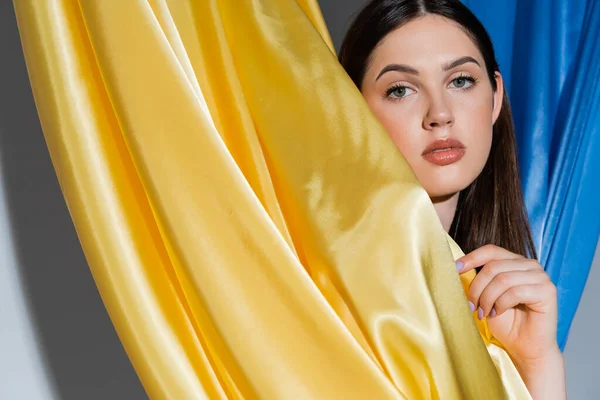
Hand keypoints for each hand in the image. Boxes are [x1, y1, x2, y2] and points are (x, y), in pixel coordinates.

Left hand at [456, 244, 559, 364]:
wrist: (524, 347)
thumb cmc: (505, 322)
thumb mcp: (486, 295)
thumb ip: (479, 279)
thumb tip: (457, 266)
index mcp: (515, 261)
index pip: (491, 251)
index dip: (471, 258)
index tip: (455, 269)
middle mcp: (530, 265)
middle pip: (493, 266)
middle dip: (477, 288)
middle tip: (471, 306)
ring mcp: (540, 276)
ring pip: (502, 279)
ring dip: (487, 298)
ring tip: (483, 312)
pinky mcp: (547, 290)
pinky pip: (515, 291)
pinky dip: (501, 304)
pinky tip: (498, 313)